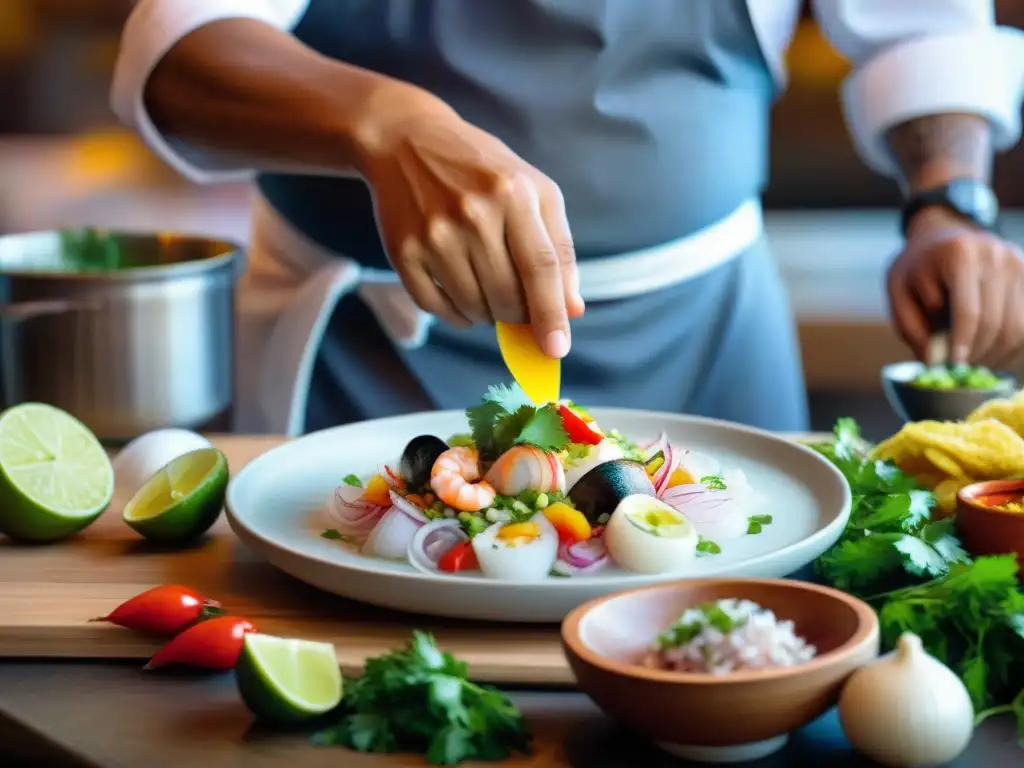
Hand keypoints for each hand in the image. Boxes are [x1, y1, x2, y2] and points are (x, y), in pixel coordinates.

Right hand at [353, 82, 583, 357]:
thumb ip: (558, 248)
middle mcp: (472, 214)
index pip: (540, 269)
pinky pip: (439, 308)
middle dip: (519, 313)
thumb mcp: (533, 191)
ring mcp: (434, 234)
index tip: (557, 348)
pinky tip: (463, 294)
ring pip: (474, 308)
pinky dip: (458, 315)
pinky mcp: (403, 251)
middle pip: (507, 296)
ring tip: (487, 287)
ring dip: (489, 314)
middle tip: (517, 302)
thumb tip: (571, 310)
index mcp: (514, 194)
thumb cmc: (483, 171)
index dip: (551, 314)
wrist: (406, 141)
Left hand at [887, 206, 1023, 366]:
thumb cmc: (916, 267)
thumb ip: (911, 326)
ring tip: (973, 365)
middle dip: (977, 353)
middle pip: (996, 321)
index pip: (968, 311)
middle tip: (960, 372)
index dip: (962, 344)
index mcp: (959, 255)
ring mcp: (1017, 263)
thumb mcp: (898, 291)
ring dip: (996, 354)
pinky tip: (989, 354)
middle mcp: (994, 255)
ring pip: (1016, 326)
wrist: (940, 235)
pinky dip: (1010, 344)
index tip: (953, 367)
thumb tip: (935, 362)